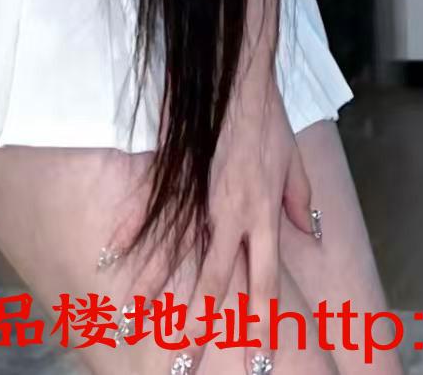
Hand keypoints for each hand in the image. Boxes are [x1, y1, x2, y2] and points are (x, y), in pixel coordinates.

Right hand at [123, 54, 318, 372]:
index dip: (261, 313)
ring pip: (176, 251)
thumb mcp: (294, 158)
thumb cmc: (269, 115)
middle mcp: (232, 212)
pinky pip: (151, 208)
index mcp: (262, 212)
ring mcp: (201, 194)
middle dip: (199, 316)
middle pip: (215, 276)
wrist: (242, 74)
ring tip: (136, 316)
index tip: (259, 348)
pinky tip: (111, 254)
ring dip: (155, 285)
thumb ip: (300, 199)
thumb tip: (310, 229)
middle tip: (185, 350)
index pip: (264, 275)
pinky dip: (130, 231)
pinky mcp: (178, 172)